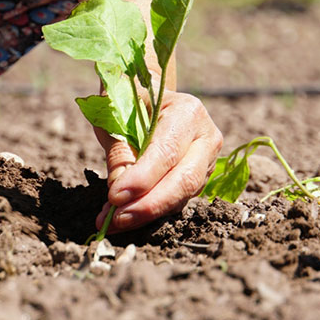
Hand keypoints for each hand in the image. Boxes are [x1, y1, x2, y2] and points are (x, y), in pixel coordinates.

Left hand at [94, 90, 222, 232]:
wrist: (148, 97)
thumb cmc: (128, 102)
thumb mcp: (116, 117)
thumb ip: (119, 153)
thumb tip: (118, 196)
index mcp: (187, 111)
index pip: (167, 151)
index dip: (142, 178)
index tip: (115, 197)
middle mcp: (206, 136)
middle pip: (185, 180)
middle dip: (149, 205)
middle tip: (116, 220)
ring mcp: (207, 159)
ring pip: (183, 195)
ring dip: (147, 213)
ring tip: (113, 222)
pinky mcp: (200, 177)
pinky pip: (178, 200)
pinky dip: (152, 212)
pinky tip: (125, 217)